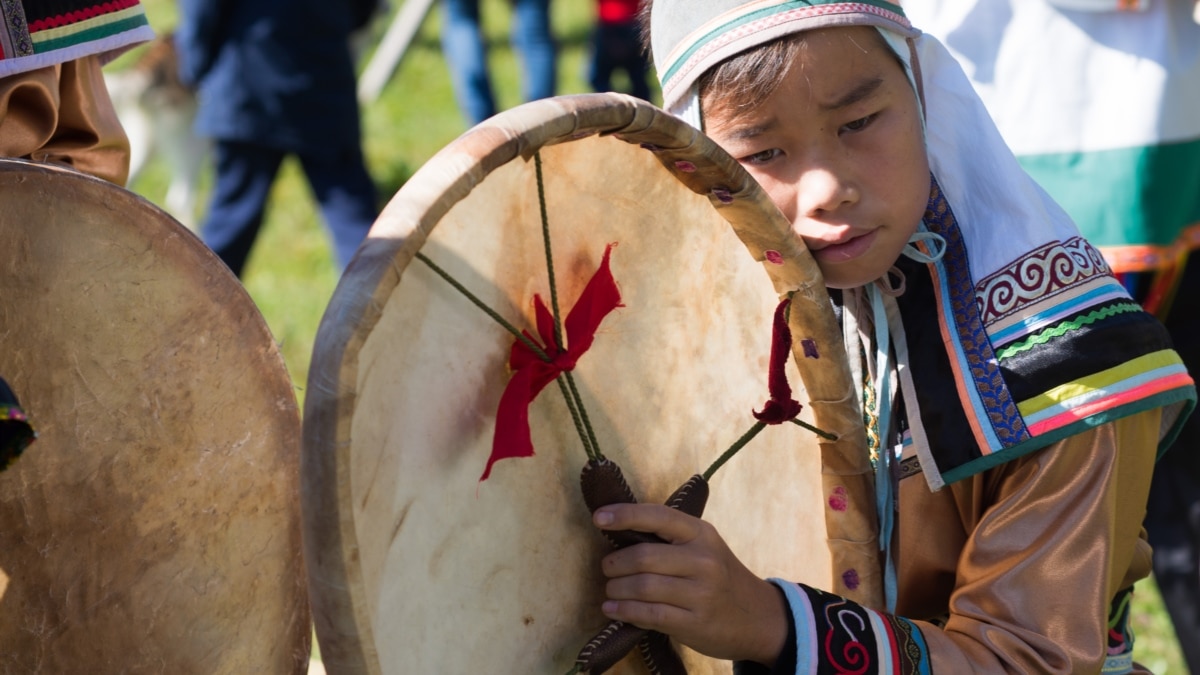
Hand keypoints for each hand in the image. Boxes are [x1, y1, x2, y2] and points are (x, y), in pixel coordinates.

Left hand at [593, 502, 787, 665]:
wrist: (759, 618)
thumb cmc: (721, 577)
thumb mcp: (705, 548)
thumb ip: (670, 540)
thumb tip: (618, 534)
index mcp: (702, 534)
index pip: (658, 516)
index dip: (625, 514)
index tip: (599, 517)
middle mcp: (703, 560)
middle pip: (643, 556)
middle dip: (614, 563)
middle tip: (606, 568)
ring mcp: (700, 593)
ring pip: (642, 586)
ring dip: (615, 589)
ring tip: (610, 591)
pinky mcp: (694, 622)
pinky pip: (648, 614)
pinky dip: (623, 611)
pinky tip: (613, 610)